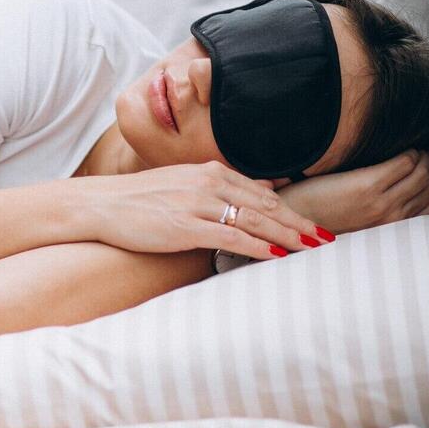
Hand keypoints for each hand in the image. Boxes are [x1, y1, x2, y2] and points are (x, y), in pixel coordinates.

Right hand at [86, 161, 332, 260]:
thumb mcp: (186, 183)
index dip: (292, 210)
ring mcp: (197, 205)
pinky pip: (229, 237)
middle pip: (265, 206)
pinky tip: (275, 254)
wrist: (101, 204)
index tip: (315, 226)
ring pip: (253, 220)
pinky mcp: (184, 226)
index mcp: (211, 172)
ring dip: (285, 235)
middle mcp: (209, 184)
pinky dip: (256, 246)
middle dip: (298, 223)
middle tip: (327, 238)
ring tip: (311, 247)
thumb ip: (225, 186)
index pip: (262, 193)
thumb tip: (266, 188)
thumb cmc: (141, 199)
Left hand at [277, 149, 428, 234]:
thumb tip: (400, 185)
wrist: (291, 220)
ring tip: (419, 146)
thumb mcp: (358, 219)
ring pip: (423, 173)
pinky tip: (402, 146)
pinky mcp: (366, 187)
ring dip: (426, 156)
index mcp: (389, 227)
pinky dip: (409, 151)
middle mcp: (390, 218)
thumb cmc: (319, 217)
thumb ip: (381, 206)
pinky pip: (403, 162)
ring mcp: (380, 203)